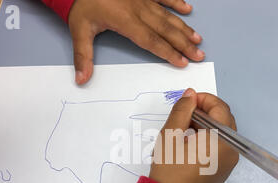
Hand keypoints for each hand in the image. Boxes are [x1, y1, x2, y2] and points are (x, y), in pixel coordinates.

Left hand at [68, 0, 204, 84]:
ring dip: (183, 28)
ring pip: (167, 15)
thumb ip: (82, 56)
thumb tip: (81, 80)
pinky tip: (187, 7)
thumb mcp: (79, 30)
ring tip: (197, 39)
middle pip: (166, 30)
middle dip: (184, 44)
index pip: (151, 41)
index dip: (168, 52)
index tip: (182, 62)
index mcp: (125, 20)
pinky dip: (175, 1)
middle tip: (199, 55)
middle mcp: (138, 8)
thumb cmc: (81, 4)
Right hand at [149, 89, 238, 182]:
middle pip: (223, 121)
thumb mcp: (171, 135)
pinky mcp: (222, 172)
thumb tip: (191, 94)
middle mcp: (231, 151)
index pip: (220, 109)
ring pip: (221, 134)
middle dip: (204, 112)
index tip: (187, 101)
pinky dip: (207, 139)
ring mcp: (229, 163)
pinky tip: (188, 144)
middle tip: (183, 115)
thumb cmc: (168, 169)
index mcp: (222, 141)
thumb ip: (182, 110)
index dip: (204, 99)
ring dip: (205, 125)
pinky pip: (219, 147)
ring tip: (182, 129)